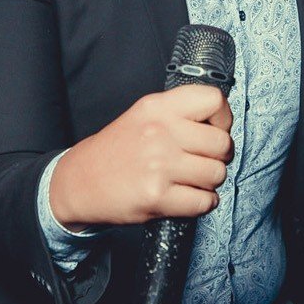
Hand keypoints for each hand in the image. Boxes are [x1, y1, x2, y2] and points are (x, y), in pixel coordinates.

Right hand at [49, 83, 233, 229]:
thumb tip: (221, 125)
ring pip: (217, 174)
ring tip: (192, 181)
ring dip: (211, 182)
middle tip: (205, 161)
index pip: (213, 100)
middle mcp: (159, 132)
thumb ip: (178, 113)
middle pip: (222, 143)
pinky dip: (203, 203)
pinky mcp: (157, 196)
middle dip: (220, 156)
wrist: (80, 182)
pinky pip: (205, 201)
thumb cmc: (117, 150)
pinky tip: (188, 197)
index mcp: (157, 107)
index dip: (223, 119)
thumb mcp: (143, 115)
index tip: (216, 130)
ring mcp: (159, 165)